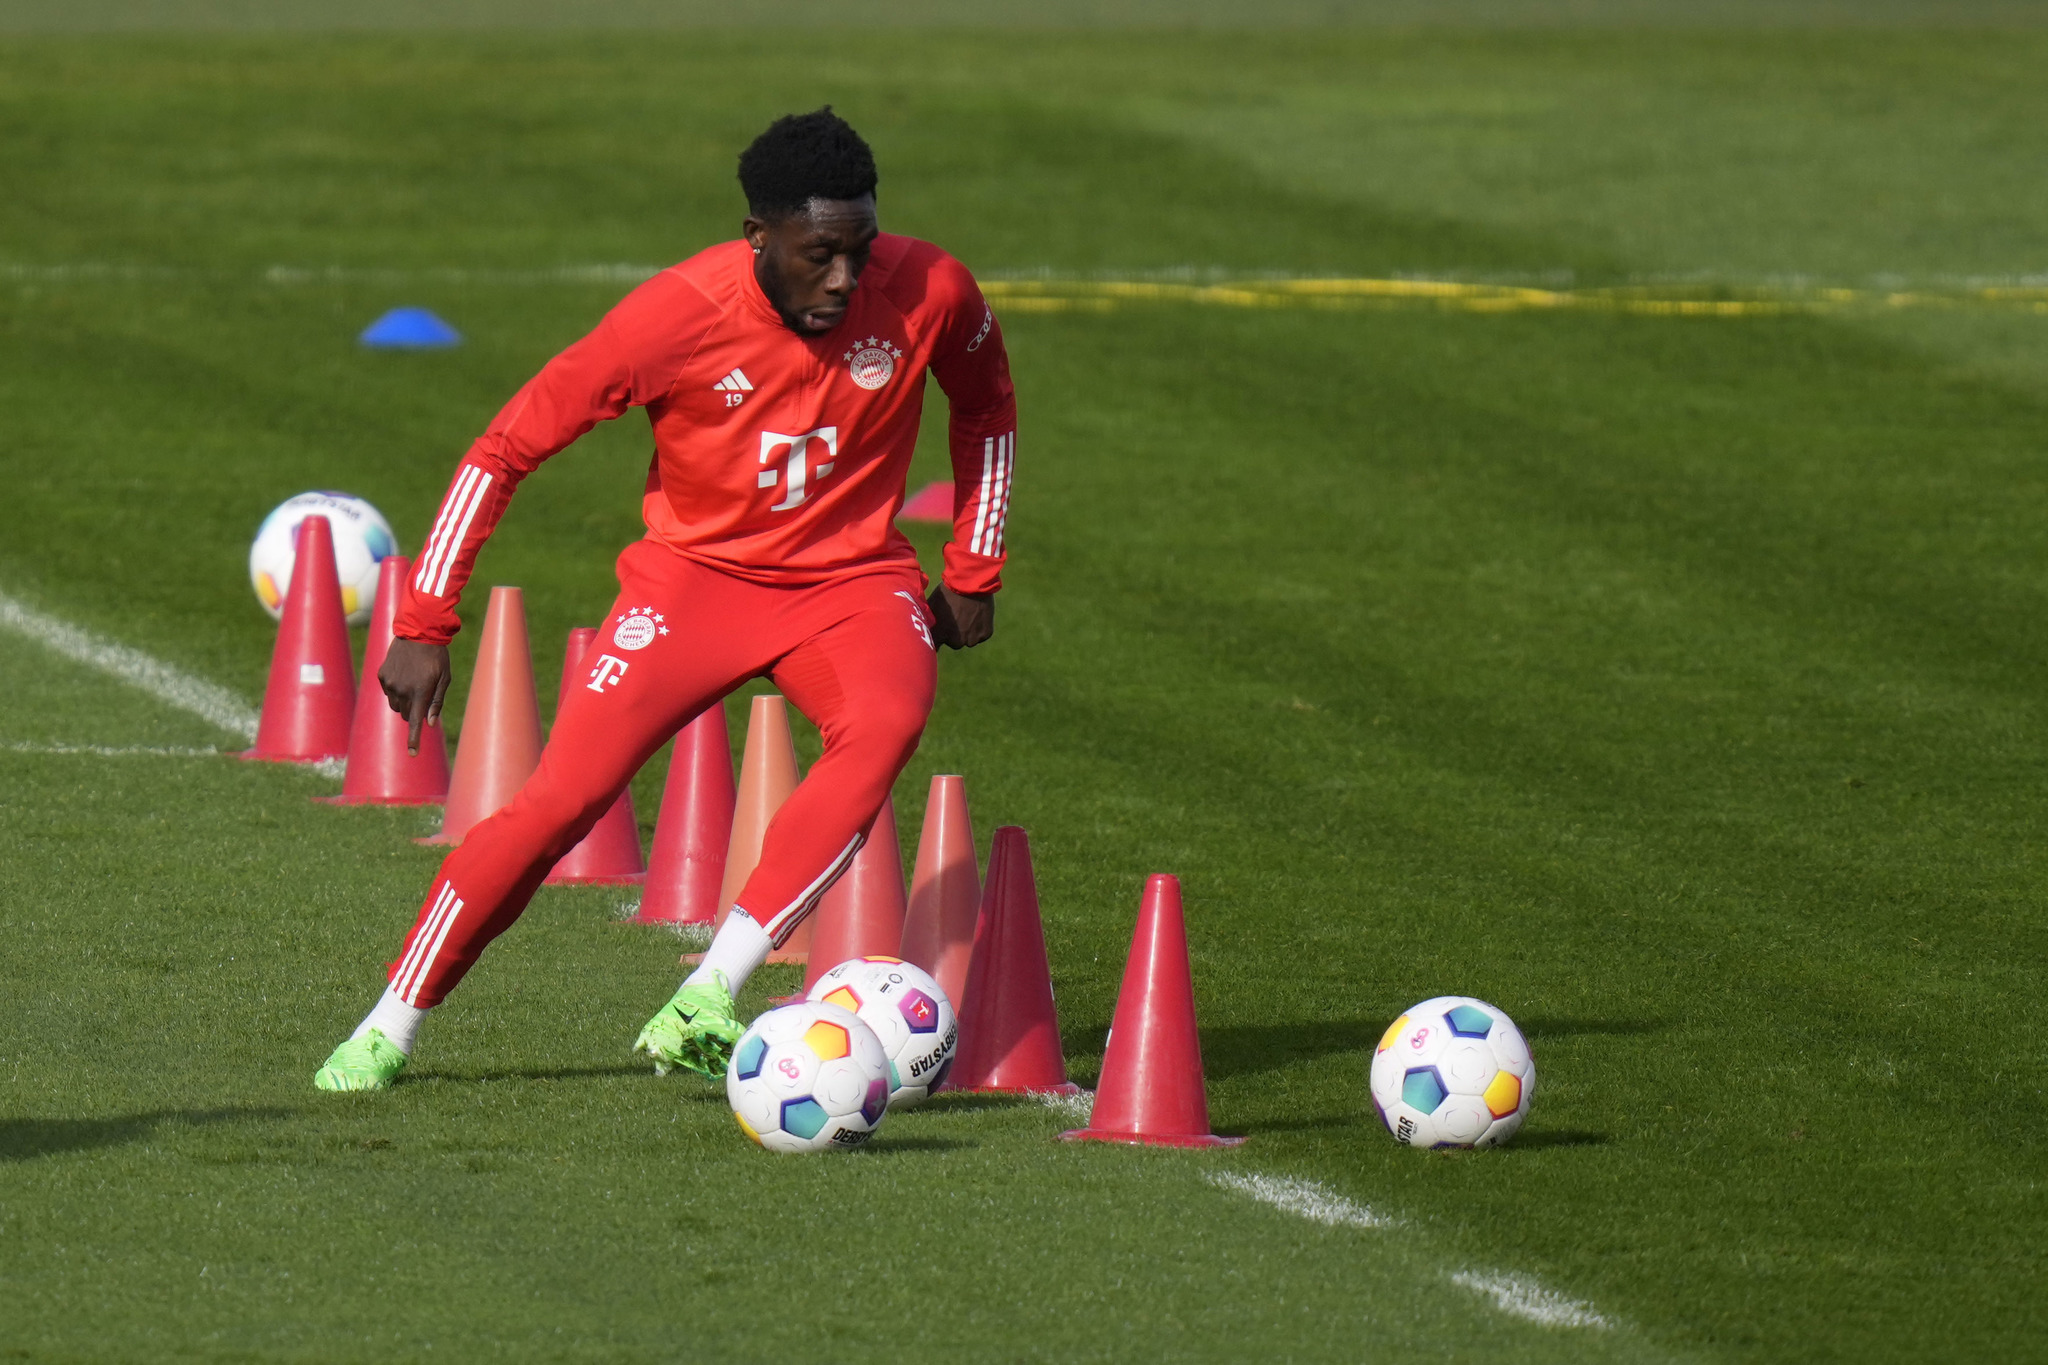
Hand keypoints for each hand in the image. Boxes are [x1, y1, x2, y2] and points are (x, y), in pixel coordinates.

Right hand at [379, 638, 451, 754]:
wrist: (418, 631)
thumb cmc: (437, 657)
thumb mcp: (444, 678)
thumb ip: (436, 702)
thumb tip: (430, 724)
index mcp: (420, 691)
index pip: (415, 722)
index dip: (414, 740)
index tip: (413, 754)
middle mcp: (402, 689)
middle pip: (406, 715)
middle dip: (414, 713)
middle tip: (422, 698)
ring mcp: (390, 683)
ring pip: (396, 705)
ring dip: (404, 702)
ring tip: (414, 683)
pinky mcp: (382, 676)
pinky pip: (388, 692)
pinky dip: (396, 690)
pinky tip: (404, 674)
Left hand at [926, 584, 994, 649]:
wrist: (971, 582)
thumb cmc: (948, 591)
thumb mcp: (932, 605)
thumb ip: (928, 621)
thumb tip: (924, 628)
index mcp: (940, 634)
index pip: (935, 648)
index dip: (938, 641)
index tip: (940, 634)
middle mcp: (955, 641)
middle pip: (954, 643)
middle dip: (955, 633)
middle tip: (957, 616)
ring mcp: (972, 638)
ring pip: (969, 640)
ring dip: (968, 631)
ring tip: (968, 613)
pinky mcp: (985, 634)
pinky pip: (981, 635)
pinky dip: (980, 628)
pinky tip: (978, 614)